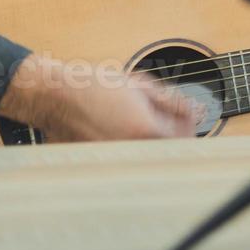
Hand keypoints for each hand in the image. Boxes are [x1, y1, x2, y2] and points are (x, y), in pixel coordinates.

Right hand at [0, 53, 202, 142]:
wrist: (55, 95)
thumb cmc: (93, 85)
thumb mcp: (140, 85)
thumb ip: (172, 102)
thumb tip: (195, 111)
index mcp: (144, 130)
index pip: (183, 140)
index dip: (190, 126)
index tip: (188, 116)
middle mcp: (130, 151)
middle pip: (167, 153)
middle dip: (173, 136)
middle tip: (170, 119)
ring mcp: (114, 159)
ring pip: (147, 158)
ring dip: (152, 143)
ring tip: (142, 122)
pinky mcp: (101, 163)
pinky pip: (126, 160)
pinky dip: (132, 149)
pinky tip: (124, 130)